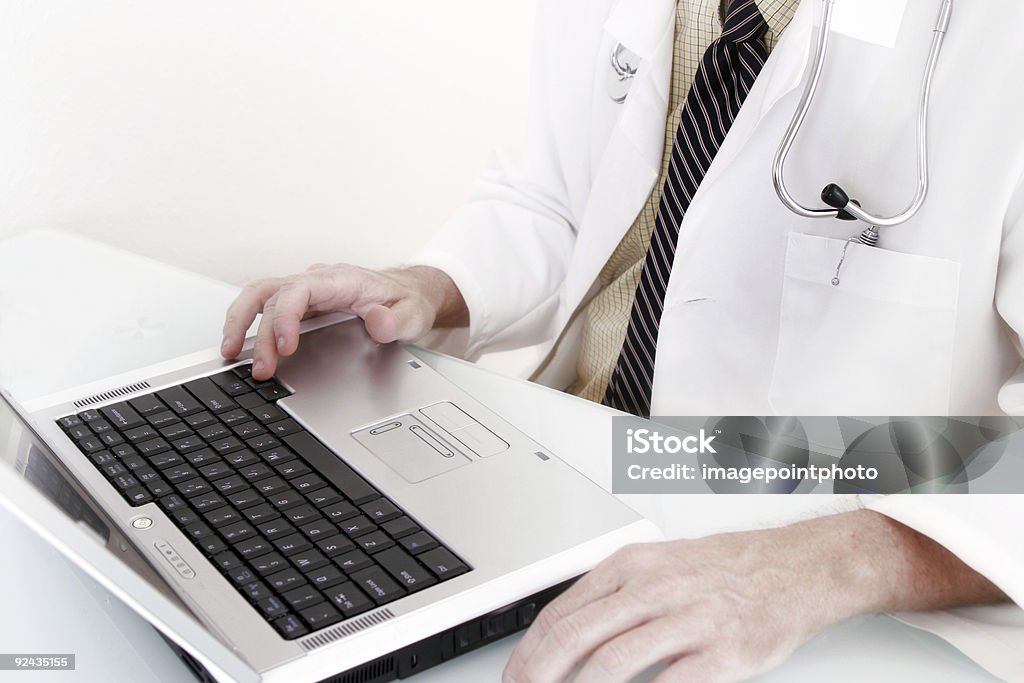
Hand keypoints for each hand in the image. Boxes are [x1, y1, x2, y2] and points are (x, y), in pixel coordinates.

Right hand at [220, 264, 466, 379]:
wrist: (408, 293)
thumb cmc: (405, 302)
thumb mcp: (411, 314)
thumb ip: (395, 321)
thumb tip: (377, 322)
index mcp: (340, 280)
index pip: (300, 290)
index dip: (286, 317)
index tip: (285, 346)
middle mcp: (317, 281)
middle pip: (272, 294)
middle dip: (259, 331)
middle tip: (260, 367)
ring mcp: (306, 290)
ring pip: (259, 295)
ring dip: (240, 322)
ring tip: (229, 353)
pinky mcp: (300, 302)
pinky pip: (264, 306)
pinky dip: (247, 323)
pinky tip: (240, 346)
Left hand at [503, 533, 823, 682]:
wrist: (797, 567)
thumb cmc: (728, 569)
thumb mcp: (660, 565)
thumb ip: (615, 598)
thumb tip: (569, 635)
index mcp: (632, 566)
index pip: (561, 613)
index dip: (529, 652)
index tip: (516, 677)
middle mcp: (653, 588)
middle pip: (575, 637)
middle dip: (539, 675)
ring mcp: (687, 619)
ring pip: (612, 662)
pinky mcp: (721, 651)